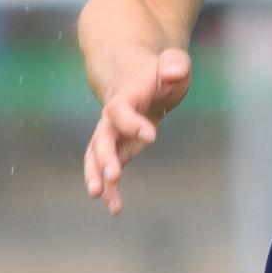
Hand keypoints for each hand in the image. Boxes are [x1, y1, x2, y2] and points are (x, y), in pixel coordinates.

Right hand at [81, 41, 193, 214]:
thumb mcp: (174, 63)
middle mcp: (112, 116)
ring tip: (100, 197)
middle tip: (113, 175)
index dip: (132, 122)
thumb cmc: (160, 72)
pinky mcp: (116, 149)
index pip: (121, 108)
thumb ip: (175, 64)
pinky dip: (110, 189)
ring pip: (96, 155)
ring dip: (97, 175)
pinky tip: (114, 209)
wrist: (135, 76)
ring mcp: (111, 133)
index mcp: (127, 95)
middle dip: (105, 156)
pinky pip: (106, 170)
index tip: (151, 137)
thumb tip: (173, 72)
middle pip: (102, 135)